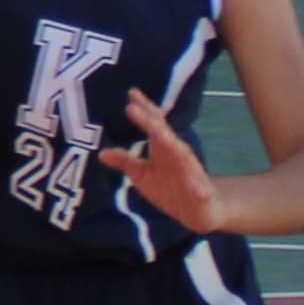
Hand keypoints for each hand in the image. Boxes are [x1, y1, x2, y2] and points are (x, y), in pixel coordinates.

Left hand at [96, 89, 219, 232]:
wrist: (194, 212)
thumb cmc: (167, 188)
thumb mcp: (142, 175)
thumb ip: (125, 162)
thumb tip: (101, 153)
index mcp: (162, 147)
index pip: (154, 123)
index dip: (144, 108)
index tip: (131, 93)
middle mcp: (177, 154)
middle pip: (164, 134)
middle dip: (150, 121)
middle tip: (133, 107)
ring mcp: (191, 172)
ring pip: (182, 156)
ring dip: (173, 145)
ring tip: (160, 133)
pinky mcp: (201, 192)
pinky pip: (201, 191)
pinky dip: (201, 190)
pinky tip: (201, 192)